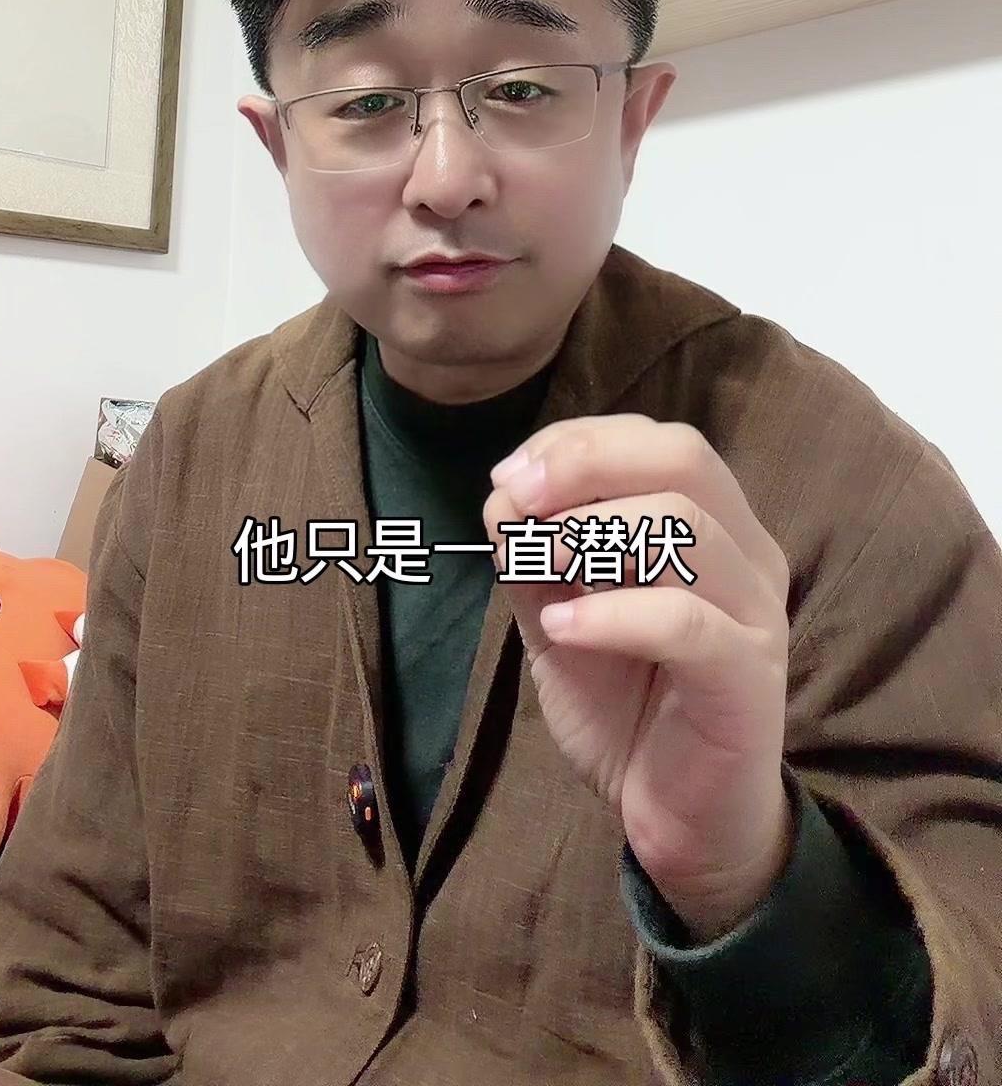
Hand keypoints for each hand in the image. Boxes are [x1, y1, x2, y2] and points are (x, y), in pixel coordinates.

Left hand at [483, 416, 794, 942]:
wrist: (675, 820)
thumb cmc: (626, 706)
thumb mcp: (561, 615)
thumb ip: (535, 556)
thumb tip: (503, 493)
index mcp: (714, 524)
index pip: (658, 441)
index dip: (580, 441)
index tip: (511, 474)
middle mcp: (748, 553)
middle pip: (683, 458)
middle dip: (587, 463)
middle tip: (518, 496)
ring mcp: (757, 613)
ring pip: (687, 525)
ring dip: (591, 531)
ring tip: (531, 563)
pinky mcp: (749, 678)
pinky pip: (687, 623)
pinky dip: (613, 614)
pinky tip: (561, 627)